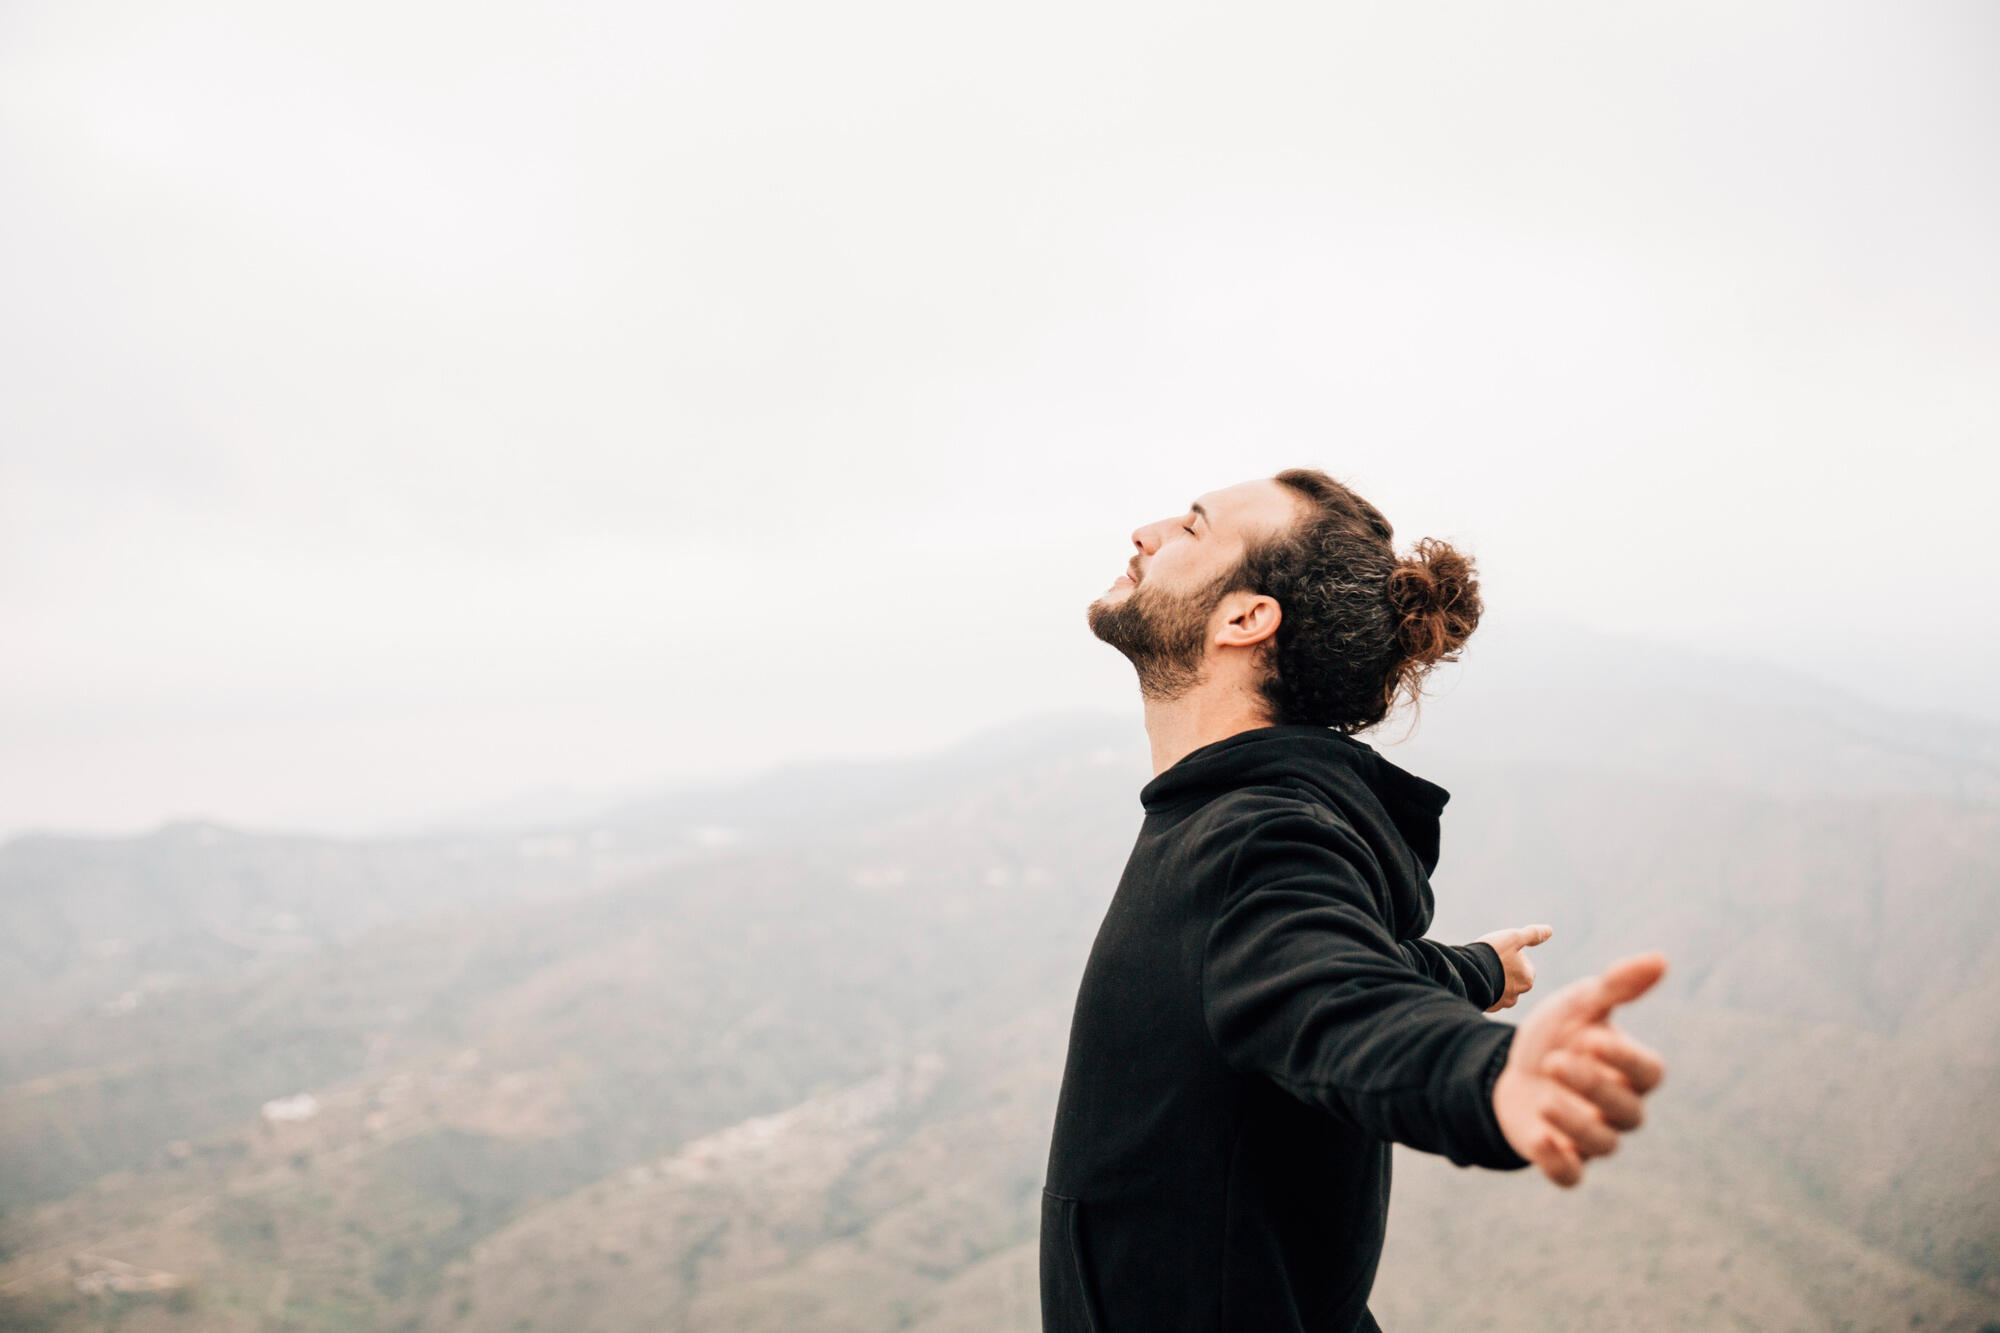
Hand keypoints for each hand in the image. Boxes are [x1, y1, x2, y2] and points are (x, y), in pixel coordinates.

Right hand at [1474, 923, 1553, 1011]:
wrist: (1467, 973)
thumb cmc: (1492, 954)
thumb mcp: (1513, 938)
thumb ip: (1532, 934)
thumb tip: (1549, 930)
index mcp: (1527, 979)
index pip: (1526, 966)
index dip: (1513, 956)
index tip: (1501, 952)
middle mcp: (1517, 995)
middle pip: (1514, 979)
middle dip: (1505, 970)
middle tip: (1490, 960)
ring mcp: (1501, 1003)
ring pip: (1501, 989)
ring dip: (1495, 981)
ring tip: (1482, 969)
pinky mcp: (1487, 1007)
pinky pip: (1489, 997)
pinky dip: (1485, 989)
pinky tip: (1477, 980)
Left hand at [1491, 951, 1667, 1187]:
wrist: (1509, 1065)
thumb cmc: (1559, 1035)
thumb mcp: (1580, 1005)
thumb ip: (1617, 986)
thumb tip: (1660, 959)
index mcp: (1629, 1070)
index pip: (1648, 1073)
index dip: (1626, 1058)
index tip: (1592, 1037)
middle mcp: (1618, 1107)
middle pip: (1628, 1112)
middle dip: (1593, 1087)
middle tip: (1554, 1061)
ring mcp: (1591, 1135)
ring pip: (1604, 1145)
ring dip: (1575, 1124)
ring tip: (1543, 1097)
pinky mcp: (1562, 1157)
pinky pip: (1572, 1176)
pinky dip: (1559, 1164)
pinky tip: (1539, 1137)